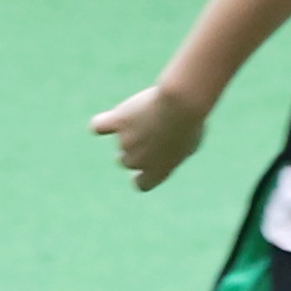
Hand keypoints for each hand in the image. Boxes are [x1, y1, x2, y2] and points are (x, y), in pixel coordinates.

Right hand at [97, 74, 209, 190]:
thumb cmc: (191, 124)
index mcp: (158, 173)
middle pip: (127, 160)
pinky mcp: (117, 122)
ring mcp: (125, 142)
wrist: (182, 105)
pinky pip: (99, 126)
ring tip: (151, 113)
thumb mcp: (190, 143)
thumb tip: (161, 148)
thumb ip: (172, 152)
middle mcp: (138, 162)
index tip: (146, 167)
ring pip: (121, 140)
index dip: (142, 175)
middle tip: (154, 131)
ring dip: (131, 130)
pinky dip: (101, 124)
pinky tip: (108, 121)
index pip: (141, 184)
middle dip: (137, 148)